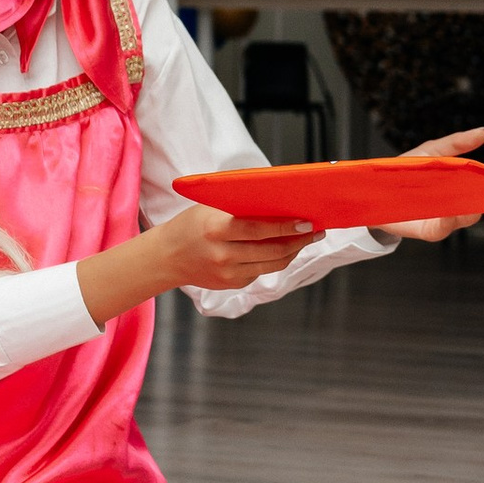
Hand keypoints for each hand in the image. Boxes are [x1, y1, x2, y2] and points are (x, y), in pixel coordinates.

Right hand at [139, 203, 316, 292]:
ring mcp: (227, 273)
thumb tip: (277, 197)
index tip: (306, 222)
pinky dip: (276, 260)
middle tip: (316, 231)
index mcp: (216, 229)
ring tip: (307, 240)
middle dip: (299, 241)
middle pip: (271, 250)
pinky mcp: (231, 284)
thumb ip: (240, 205)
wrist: (167, 257)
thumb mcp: (210, 207)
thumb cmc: (191, 224)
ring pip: (272, 265)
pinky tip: (286, 249)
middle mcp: (222, 254)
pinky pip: (261, 271)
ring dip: (293, 252)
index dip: (286, 227)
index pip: (258, 230)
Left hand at [372, 128, 483, 242]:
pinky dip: (449, 220)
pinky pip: (443, 229)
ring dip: (470, 208)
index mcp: (457, 187)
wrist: (372, 189)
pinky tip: (449, 210)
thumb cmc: (404, 170)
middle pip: (478, 205)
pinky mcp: (427, 231)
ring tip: (469, 195)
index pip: (482, 188)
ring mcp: (442, 219)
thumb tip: (483, 132)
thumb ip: (457, 143)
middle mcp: (453, 205)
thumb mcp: (431, 151)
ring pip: (465, 218)